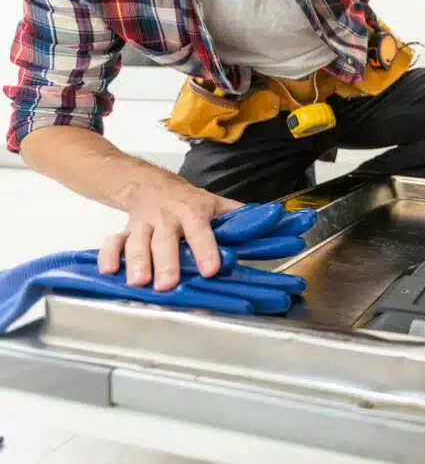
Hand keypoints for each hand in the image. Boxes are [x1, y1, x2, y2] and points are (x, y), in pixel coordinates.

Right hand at [98, 177, 242, 291]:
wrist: (152, 184)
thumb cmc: (189, 201)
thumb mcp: (216, 203)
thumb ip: (239, 217)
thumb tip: (272, 224)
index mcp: (193, 212)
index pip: (201, 231)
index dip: (206, 249)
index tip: (211, 269)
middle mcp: (167, 218)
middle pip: (164, 240)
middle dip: (165, 262)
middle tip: (166, 285)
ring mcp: (143, 224)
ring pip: (137, 242)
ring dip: (136, 262)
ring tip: (139, 283)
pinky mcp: (125, 230)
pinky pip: (113, 241)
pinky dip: (108, 255)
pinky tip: (109, 271)